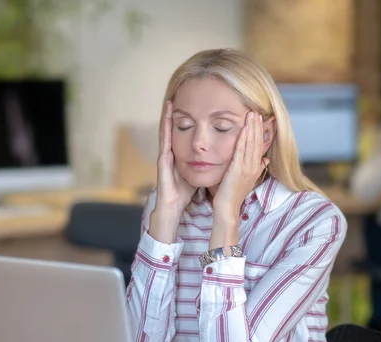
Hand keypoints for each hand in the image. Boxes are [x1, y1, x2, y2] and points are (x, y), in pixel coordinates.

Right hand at [149, 101, 196, 243]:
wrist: (173, 204)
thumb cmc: (184, 191)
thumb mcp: (197, 172)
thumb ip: (205, 162)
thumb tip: (217, 155)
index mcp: (180, 155)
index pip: (184, 134)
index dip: (186, 121)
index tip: (191, 107)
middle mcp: (171, 152)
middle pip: (174, 130)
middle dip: (175, 115)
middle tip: (177, 97)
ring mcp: (165, 155)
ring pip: (166, 132)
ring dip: (167, 117)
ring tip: (170, 103)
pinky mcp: (163, 160)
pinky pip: (164, 141)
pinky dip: (164, 129)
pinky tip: (166, 119)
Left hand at [212, 112, 269, 221]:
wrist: (227, 207)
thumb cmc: (232, 194)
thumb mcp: (246, 180)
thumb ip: (255, 168)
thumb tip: (265, 161)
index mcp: (255, 168)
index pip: (260, 146)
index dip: (261, 132)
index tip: (260, 120)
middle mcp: (254, 166)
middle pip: (257, 142)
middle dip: (257, 126)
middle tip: (256, 111)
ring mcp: (247, 168)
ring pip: (251, 144)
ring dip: (252, 128)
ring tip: (252, 114)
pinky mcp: (238, 169)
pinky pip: (241, 151)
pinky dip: (243, 138)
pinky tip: (244, 128)